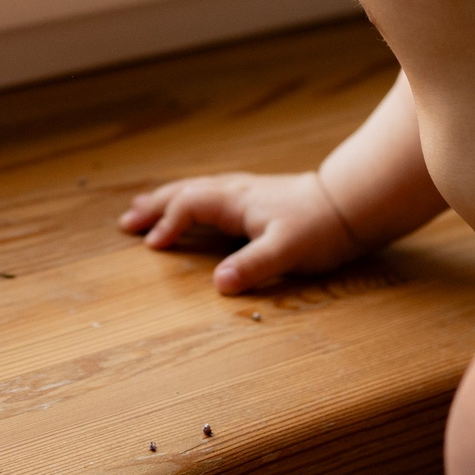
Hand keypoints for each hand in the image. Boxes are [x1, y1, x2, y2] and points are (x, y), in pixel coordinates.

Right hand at [118, 171, 366, 293]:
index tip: (151, 246)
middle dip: (154, 207)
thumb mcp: (287, 250)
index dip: (168, 224)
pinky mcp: (253, 197)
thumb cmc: (319, 227)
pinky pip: (208, 194)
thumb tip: (218, 284)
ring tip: (142, 208)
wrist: (348, 205)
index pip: (190, 206)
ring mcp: (243, 192)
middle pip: (184, 193)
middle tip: (126, 222)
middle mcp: (234, 191)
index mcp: (235, 201)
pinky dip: (187, 200)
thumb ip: (253, 266)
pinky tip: (188, 206)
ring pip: (194, 190)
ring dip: (166, 199)